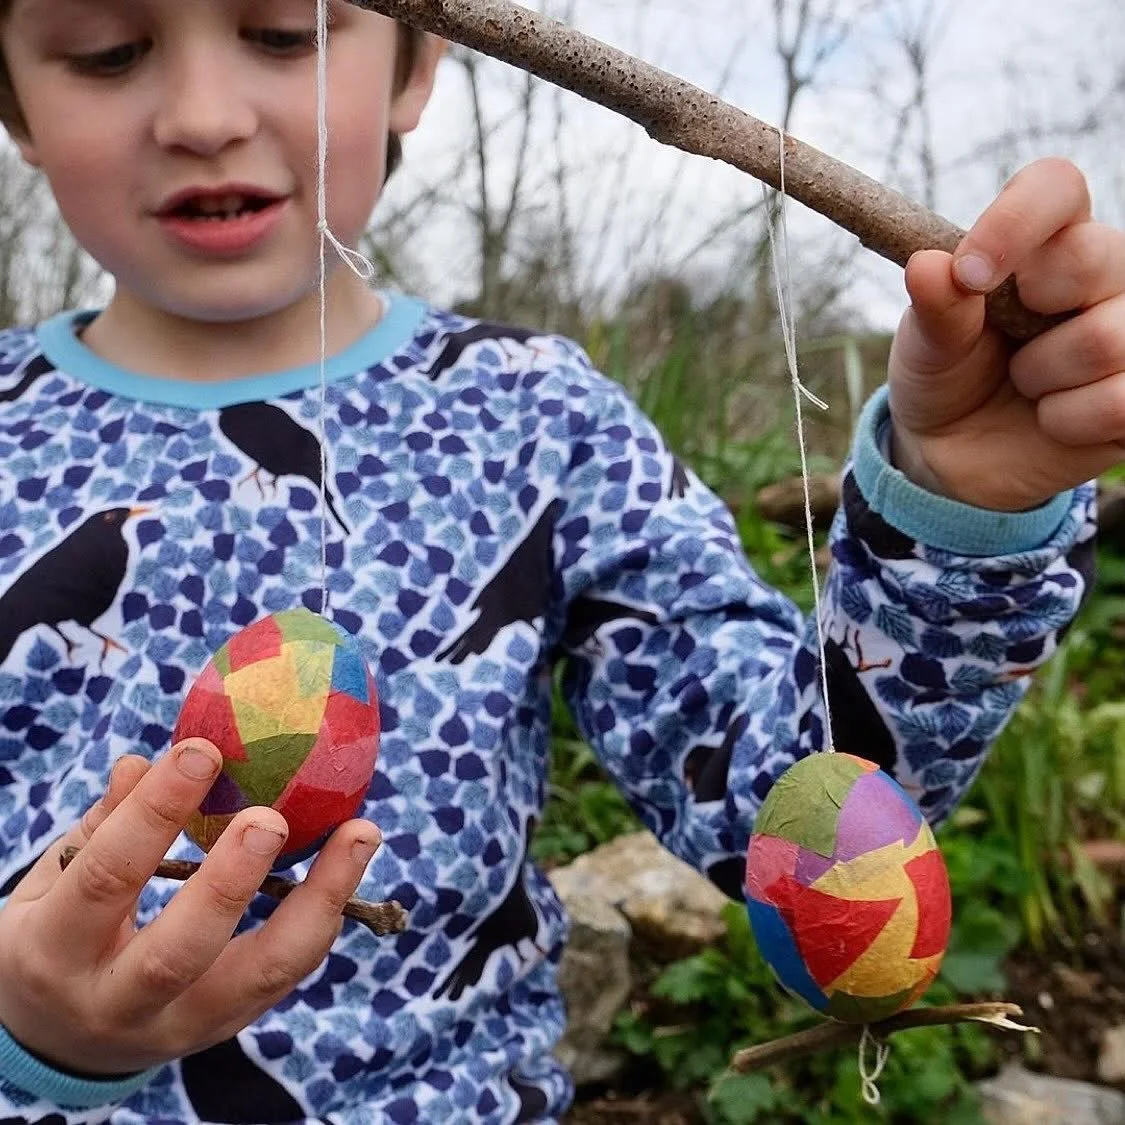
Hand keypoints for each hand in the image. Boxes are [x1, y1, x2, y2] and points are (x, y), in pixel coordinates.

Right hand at [0, 741, 380, 1075]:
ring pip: (259, 974)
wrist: (57, 1044)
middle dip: (229, 882)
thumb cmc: (55, 939)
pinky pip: (284, 974)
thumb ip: (99, 827)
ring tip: (361, 832)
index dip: (153, 813)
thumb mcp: (49, 885)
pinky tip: (350, 863)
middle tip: (271, 817)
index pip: (105, 878)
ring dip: (319, 900)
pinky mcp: (226, 1028)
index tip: (202, 750)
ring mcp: (177, 1027)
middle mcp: (116, 1003)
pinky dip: (322, 918)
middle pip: (178, 953)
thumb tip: (143, 760)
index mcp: (55, 952)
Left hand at [887, 157, 1124, 510]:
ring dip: (1041, 376)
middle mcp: (1101, 274)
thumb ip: (935, 308)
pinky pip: (1120, 400)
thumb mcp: (927, 345)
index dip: (1016, 221)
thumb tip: (926, 266)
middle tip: (1008, 340)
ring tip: (1025, 383)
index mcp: (1042, 243)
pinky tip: (1050, 419)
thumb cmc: (945, 377)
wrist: (952, 453)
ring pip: (1107, 339)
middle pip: (1097, 256)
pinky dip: (1065, 420)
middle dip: (1031, 313)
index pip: (1055, 187)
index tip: (969, 273)